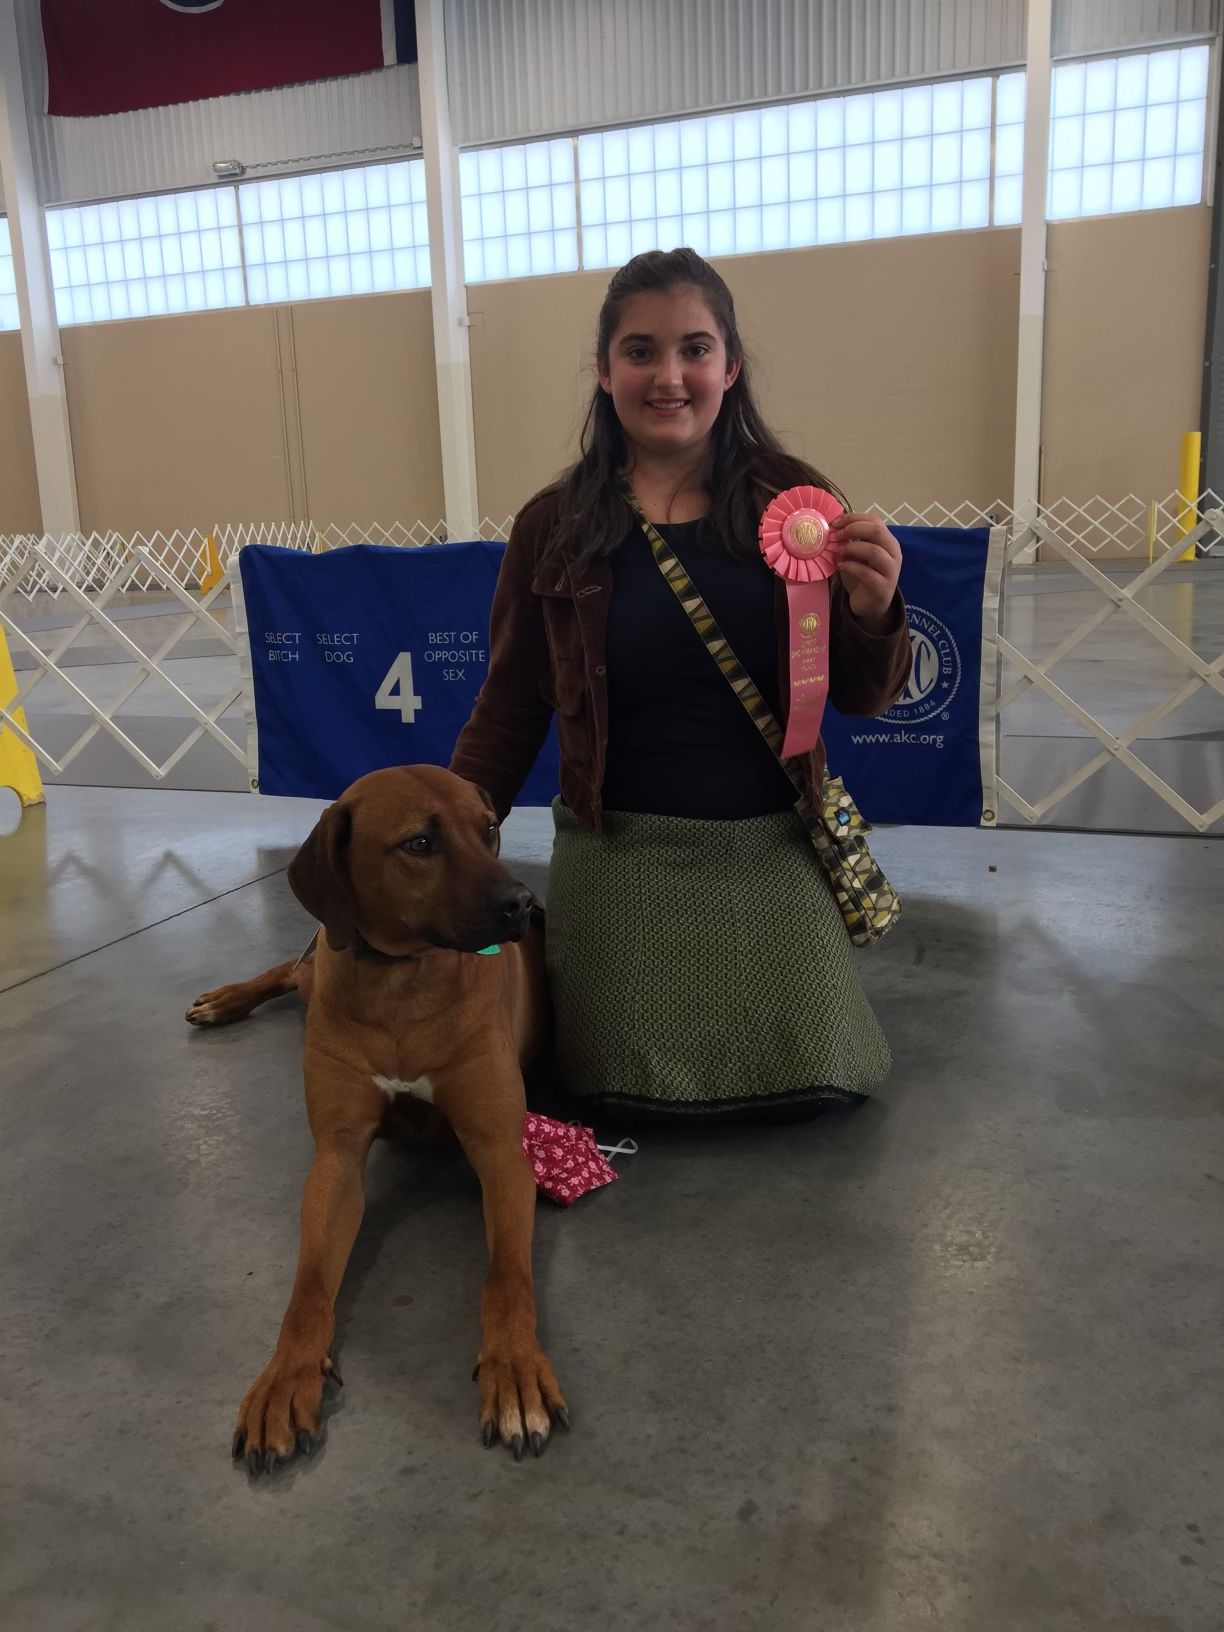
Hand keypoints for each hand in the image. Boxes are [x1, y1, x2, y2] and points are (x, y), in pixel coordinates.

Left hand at [831, 512, 902, 628]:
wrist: (871, 605)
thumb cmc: (863, 576)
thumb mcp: (857, 555)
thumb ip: (851, 541)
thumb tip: (835, 525)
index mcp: (888, 541)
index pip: (875, 520)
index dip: (854, 518)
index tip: (835, 523)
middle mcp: (893, 553)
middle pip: (877, 531)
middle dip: (853, 529)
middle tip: (836, 535)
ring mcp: (891, 570)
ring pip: (874, 551)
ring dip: (852, 549)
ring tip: (839, 553)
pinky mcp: (883, 587)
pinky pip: (867, 573)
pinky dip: (850, 567)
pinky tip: (840, 566)